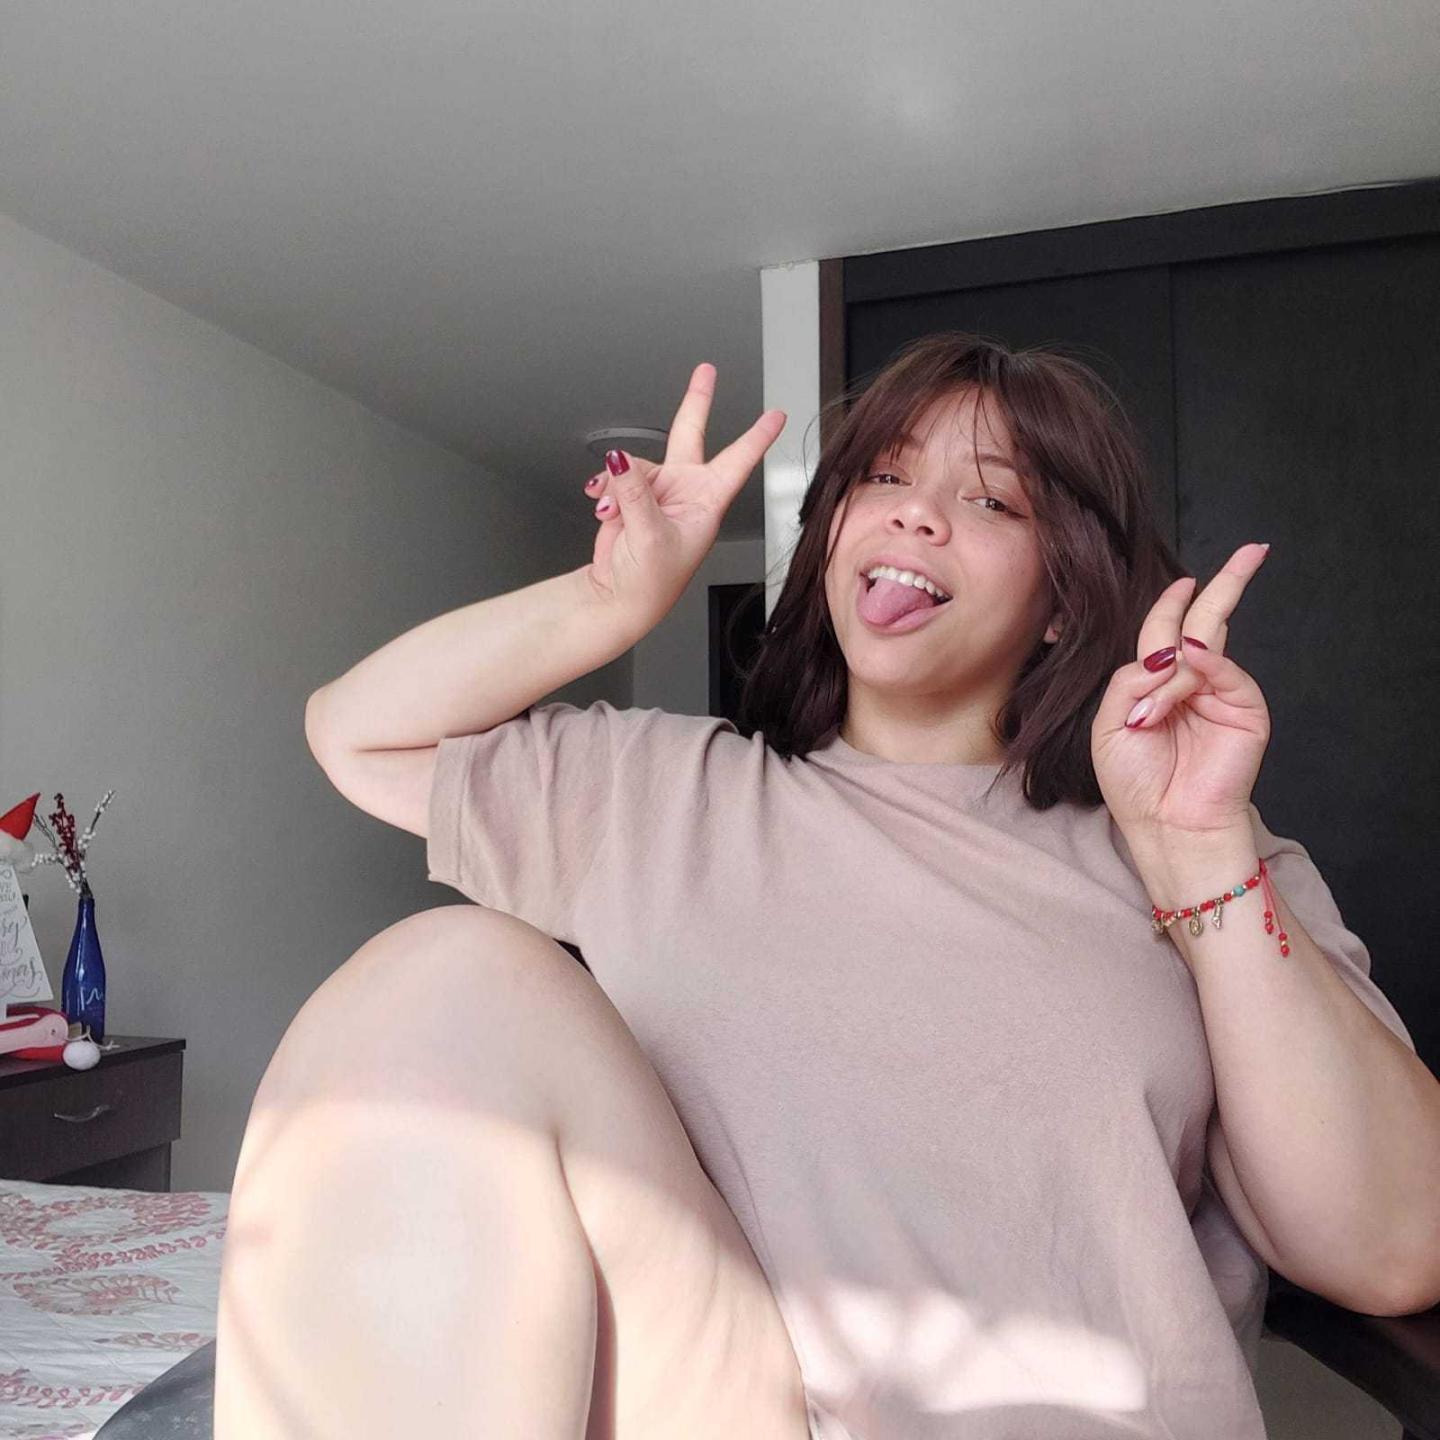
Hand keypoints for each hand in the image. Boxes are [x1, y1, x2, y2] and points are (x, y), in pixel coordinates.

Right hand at [582, 363, 784, 632]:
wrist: (618, 597)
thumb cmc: (650, 582)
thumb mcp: (649, 535)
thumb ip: (635, 492)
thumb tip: (620, 460)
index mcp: (706, 503)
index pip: (738, 461)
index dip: (757, 437)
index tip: (777, 415)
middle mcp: (685, 492)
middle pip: (691, 435)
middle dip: (696, 402)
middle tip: (706, 372)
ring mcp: (657, 492)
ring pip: (637, 463)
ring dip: (620, 482)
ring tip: (613, 510)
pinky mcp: (631, 497)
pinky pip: (616, 475)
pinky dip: (605, 487)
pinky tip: (602, 504)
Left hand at [1091, 542, 1271, 841]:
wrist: (1166, 825)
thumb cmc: (1135, 783)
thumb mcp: (1111, 725)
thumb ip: (1129, 680)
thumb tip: (1168, 650)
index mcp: (1156, 685)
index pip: (1165, 632)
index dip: (1172, 604)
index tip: (1184, 580)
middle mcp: (1192, 682)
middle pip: (1205, 621)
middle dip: (1227, 584)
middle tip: (1253, 550)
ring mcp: (1222, 692)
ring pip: (1200, 646)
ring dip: (1167, 676)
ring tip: (1150, 720)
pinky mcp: (1245, 708)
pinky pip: (1219, 669)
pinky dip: (1191, 676)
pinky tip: (1173, 694)